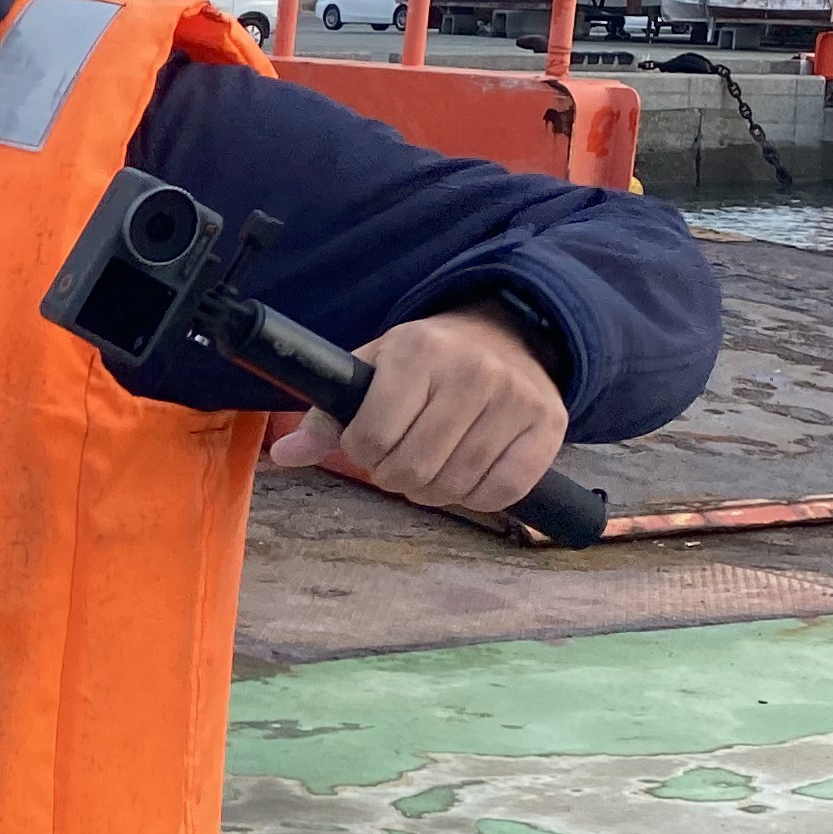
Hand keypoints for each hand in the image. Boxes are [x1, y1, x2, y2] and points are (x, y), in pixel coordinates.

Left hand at [261, 303, 568, 516]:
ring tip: (430, 466)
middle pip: (412, 467)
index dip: (361, 452)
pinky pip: (501, 492)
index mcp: (418, 349)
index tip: (366, 443)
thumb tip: (284, 457)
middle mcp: (473, 370)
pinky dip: (477, 497)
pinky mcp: (548, 427)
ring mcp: (515, 399)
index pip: (372, 434)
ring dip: (432, 490)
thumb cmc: (427, 361)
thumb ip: (329, 413)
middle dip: (394, 476)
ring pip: (455, 485)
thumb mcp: (373, 369)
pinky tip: (467, 474)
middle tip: (398, 461)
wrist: (506, 336)